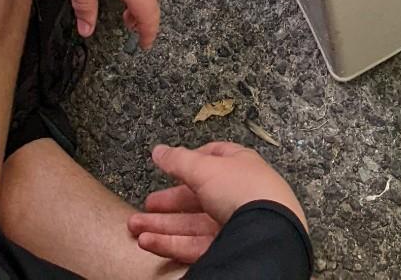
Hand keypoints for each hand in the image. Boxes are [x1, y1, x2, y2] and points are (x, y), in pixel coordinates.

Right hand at [127, 143, 305, 262]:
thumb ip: (179, 160)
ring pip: (191, 225)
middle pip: (196, 198)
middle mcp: (237, 195)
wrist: (266, 233)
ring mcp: (233, 225)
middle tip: (145, 206)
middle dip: (167, 202)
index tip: (168, 168)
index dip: (189, 163)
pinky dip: (170, 244)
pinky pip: (194, 246)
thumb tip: (158, 150)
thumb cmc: (242, 190)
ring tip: (134, 227)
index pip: (212, 160)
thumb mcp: (205, 168)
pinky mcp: (227, 250)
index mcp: (239, 166)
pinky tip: (148, 242)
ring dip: (161, 226)